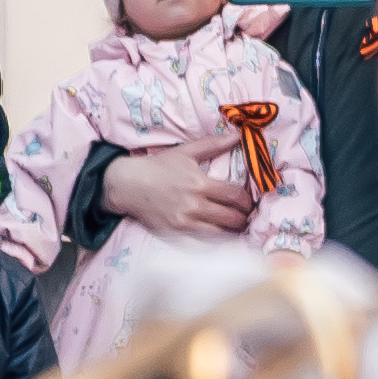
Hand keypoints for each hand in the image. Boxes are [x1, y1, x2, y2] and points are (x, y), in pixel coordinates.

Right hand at [102, 146, 247, 242]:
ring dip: (233, 232)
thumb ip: (213, 144)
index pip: (234, 196)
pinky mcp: (175, 234)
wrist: (128, 185)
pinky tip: (220, 237)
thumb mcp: (186, 152)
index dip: (247, 201)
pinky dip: (214, 242)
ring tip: (237, 228)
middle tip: (246, 216)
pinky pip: (202, 243)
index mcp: (200, 184)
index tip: (249, 203)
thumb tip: (238, 135)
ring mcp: (184, 222)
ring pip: (220, 233)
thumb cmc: (158, 167)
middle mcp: (194, 205)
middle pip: (231, 217)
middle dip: (243, 218)